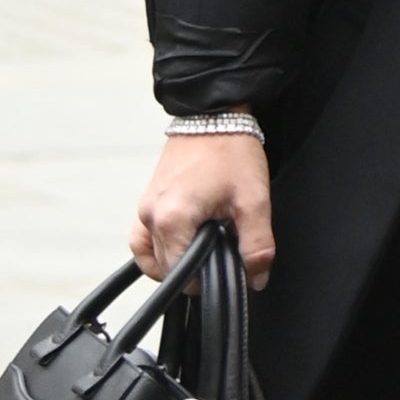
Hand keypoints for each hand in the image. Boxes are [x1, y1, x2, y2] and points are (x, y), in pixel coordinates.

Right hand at [132, 129, 274, 289]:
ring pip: (149, 255)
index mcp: (173, 219)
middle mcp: (150, 216)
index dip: (205, 282)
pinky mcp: (146, 200)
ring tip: (202, 257)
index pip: (180, 275)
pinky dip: (157, 249)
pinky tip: (181, 246)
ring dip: (173, 263)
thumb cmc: (232, 153)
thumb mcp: (254, 202)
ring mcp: (144, 208)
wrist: (214, 116)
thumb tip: (256, 278)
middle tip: (222, 258)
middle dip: (193, 271)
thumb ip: (257, 245)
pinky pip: (142, 238)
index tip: (226, 273)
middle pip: (164, 267)